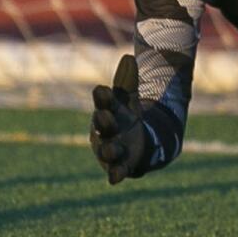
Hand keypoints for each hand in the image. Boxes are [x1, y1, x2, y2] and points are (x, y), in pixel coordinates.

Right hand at [89, 54, 147, 183]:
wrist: (136, 142)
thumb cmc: (126, 118)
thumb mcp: (129, 99)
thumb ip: (128, 82)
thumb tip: (129, 57)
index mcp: (107, 112)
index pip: (104, 103)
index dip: (103, 97)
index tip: (101, 89)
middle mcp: (106, 131)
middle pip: (103, 126)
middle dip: (103, 121)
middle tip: (103, 115)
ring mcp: (111, 149)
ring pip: (107, 150)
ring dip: (108, 149)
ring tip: (110, 148)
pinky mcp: (120, 166)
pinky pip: (117, 171)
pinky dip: (116, 175)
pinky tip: (115, 179)